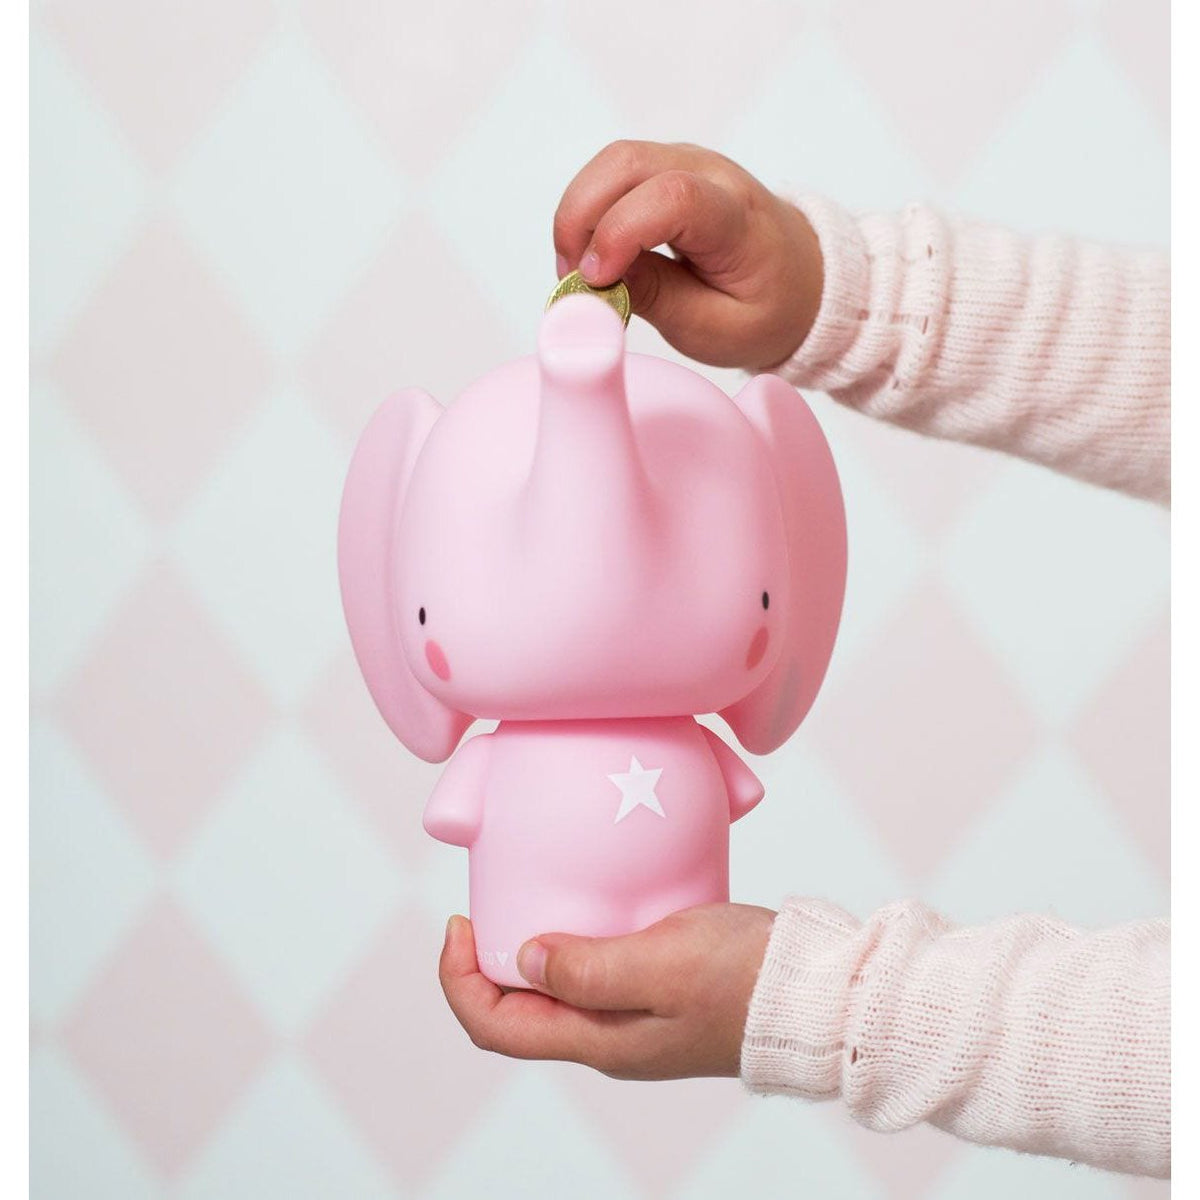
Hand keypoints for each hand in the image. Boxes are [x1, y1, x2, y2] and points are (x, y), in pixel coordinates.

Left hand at [439, 903, 776, 1079]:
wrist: (813, 992)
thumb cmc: (744, 977)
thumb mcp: (661, 964)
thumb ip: (588, 967)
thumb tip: (524, 958)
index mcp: (599, 1041)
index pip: (497, 1028)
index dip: (459, 981)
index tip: (458, 925)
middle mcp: (607, 1039)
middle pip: (517, 1013)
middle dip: (485, 964)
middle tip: (485, 905)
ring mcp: (633, 1021)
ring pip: (553, 994)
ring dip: (527, 952)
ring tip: (528, 897)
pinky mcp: (656, 996)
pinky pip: (591, 975)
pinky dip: (570, 942)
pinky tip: (587, 902)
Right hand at [553, 140, 822, 369]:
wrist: (803, 284)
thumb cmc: (765, 311)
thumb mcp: (715, 329)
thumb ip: (658, 299)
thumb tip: (596, 278)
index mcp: (738, 219)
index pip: (672, 197)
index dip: (620, 231)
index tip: (596, 280)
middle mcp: (714, 174)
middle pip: (626, 162)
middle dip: (579, 218)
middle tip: (571, 278)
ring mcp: (689, 163)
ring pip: (612, 162)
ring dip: (578, 214)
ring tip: (578, 271)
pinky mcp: (669, 168)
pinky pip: (615, 174)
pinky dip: (590, 210)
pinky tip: (593, 255)